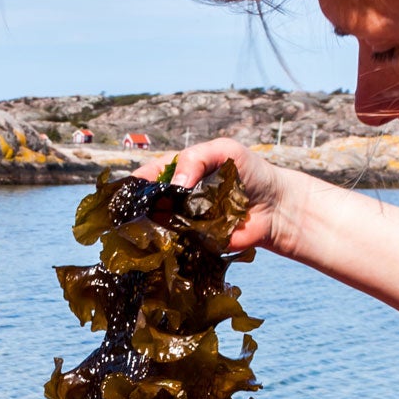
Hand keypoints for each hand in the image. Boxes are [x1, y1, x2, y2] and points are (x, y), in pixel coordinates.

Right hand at [134, 137, 315, 258]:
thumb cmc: (250, 173)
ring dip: (151, 230)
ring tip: (144, 231)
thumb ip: (195, 160)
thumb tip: (175, 188)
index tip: (124, 194)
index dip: (133, 186)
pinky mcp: (196, 245)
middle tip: (128, 216)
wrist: (275, 207)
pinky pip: (178, 247)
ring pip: (158, 229)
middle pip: (146, 206)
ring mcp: (184, 224)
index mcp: (178, 174)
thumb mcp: (223, 150)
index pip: (146, 179)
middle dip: (137, 210)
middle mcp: (176, 200)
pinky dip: (172, 246)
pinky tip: (167, 244)